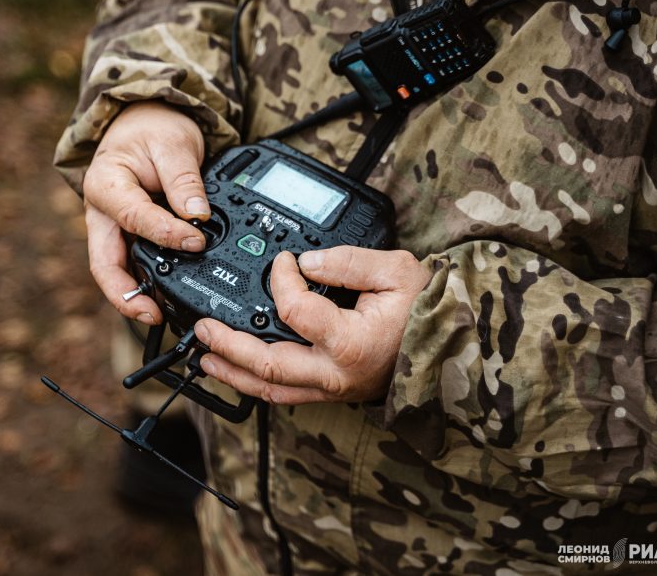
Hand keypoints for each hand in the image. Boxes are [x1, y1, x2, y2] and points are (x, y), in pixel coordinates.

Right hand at [82, 101, 209, 325]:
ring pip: (116, 270)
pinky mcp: (126, 237)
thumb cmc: (152, 130)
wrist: (143, 123)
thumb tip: (198, 214)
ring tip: (161, 315)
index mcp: (106, 185)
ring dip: (135, 296)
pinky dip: (148, 282)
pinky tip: (167, 296)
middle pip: (105, 263)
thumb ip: (184, 179)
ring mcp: (111, 229)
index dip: (166, 234)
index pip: (134, 218)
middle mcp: (102, 213)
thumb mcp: (173, 143)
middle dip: (125, 295)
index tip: (196, 241)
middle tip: (153, 314)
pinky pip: (133, 264)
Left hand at [193, 247, 430, 403]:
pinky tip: (238, 370)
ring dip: (234, 372)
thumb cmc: (431, 313)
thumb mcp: (396, 272)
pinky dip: (257, 382)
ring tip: (205, 356)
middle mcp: (336, 374)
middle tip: (201, 327)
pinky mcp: (333, 392)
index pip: (294, 311)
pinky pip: (286, 394)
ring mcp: (333, 389)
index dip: (280, 281)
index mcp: (351, 344)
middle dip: (228, 345)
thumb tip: (305, 263)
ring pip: (270, 389)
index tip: (282, 262)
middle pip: (266, 365)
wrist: (455, 350)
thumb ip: (346, 263)